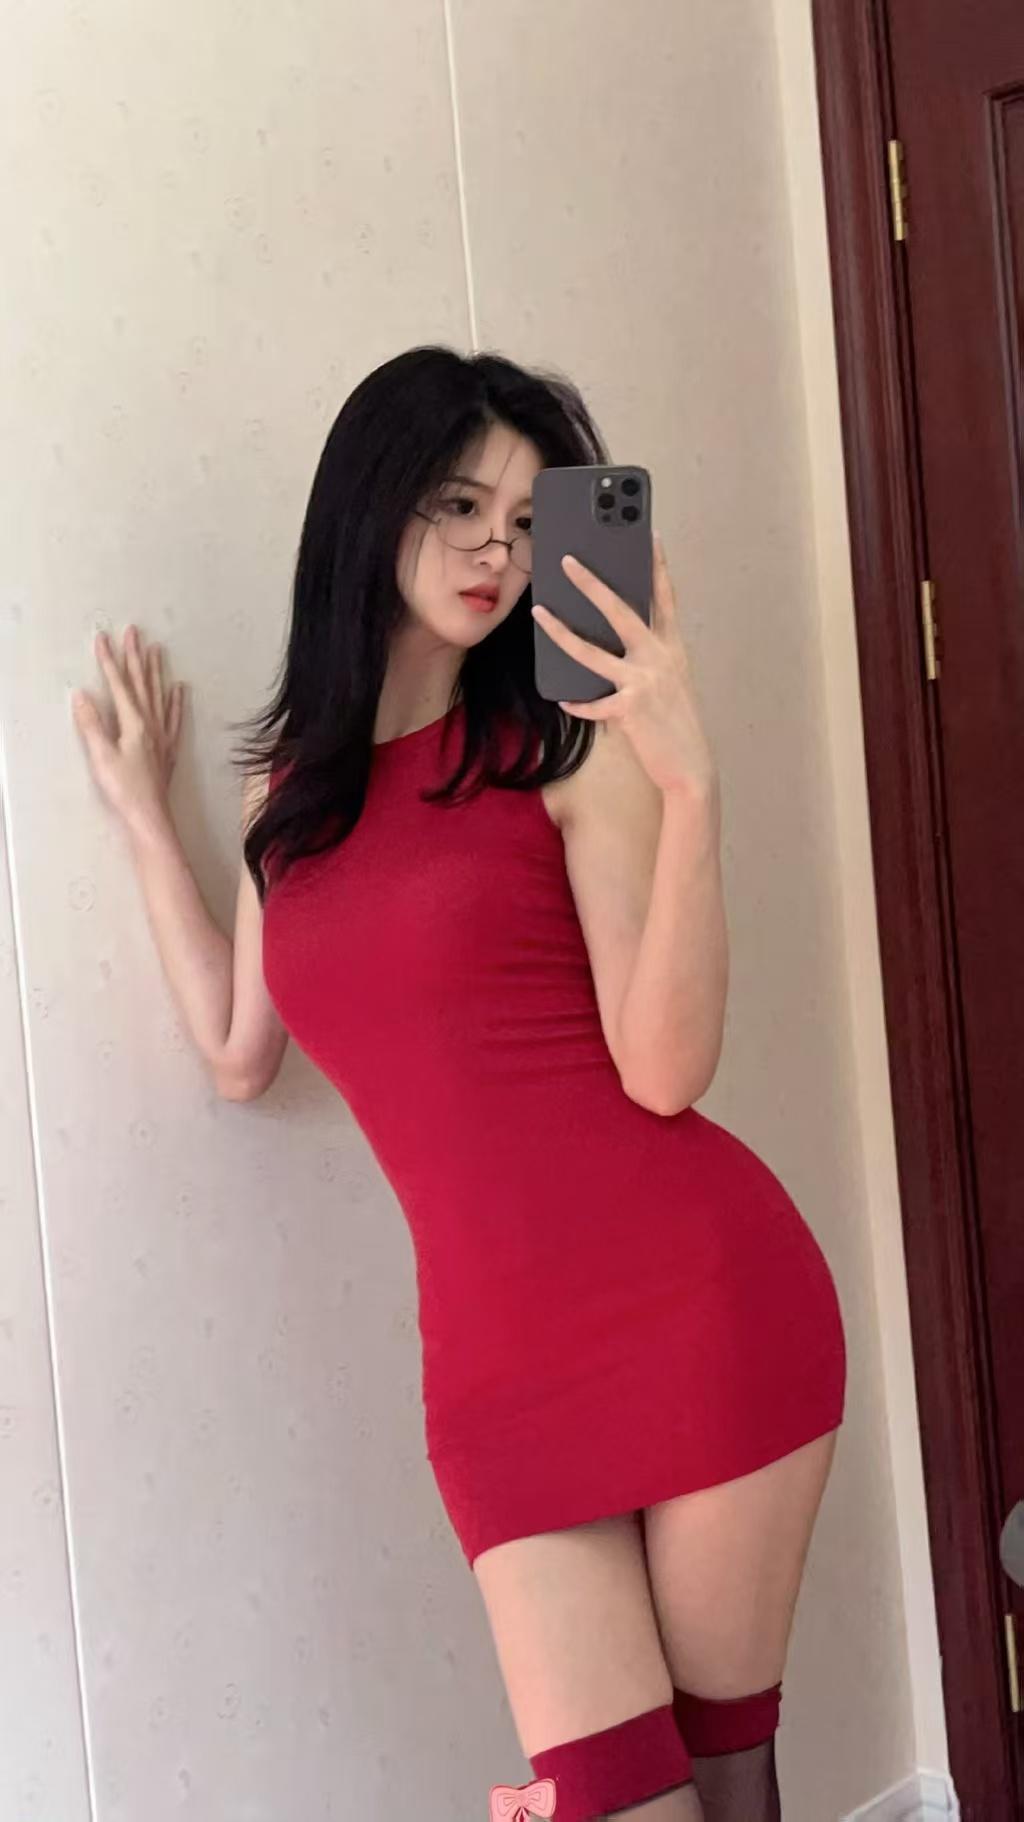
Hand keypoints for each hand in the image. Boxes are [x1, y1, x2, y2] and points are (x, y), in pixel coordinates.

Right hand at [72, 625, 184, 826]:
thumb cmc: (123, 788)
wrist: (149, 815)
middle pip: (142, 683)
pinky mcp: (168, 749)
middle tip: (134, 631)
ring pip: (159, 695)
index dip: (110, 660)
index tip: (103, 638)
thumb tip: (82, 695)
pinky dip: (176, 701)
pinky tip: (180, 688)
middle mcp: (151, 724)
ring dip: (156, 671)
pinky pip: (174, 717)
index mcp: (133, 723)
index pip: (119, 684)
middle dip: (135, 656)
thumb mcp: (101, 756)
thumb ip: (92, 724)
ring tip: (156, 650)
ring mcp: (162, 735)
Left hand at [530, 532, 716, 797]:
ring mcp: (644, 682)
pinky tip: (564, 700)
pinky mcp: (630, 708)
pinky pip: (593, 702)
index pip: (665, 598)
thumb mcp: (670, 681)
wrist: (690, 766)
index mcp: (672, 648)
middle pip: (621, 611)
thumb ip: (648, 658)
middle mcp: (660, 658)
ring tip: (539, 613)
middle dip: (592, 584)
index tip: (650, 535)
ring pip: (593, 652)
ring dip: (562, 632)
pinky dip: (577, 703)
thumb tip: (610, 641)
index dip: (657, 566)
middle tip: (568, 561)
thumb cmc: (675, 722)